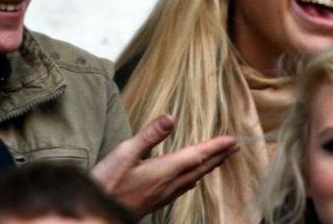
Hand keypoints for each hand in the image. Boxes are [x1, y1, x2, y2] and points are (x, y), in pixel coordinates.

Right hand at [90, 114, 238, 217]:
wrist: (97, 215)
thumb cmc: (108, 182)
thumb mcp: (125, 152)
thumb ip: (149, 135)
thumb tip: (171, 118)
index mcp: (164, 170)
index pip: (196, 155)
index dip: (215, 147)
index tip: (232, 140)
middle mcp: (169, 184)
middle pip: (200, 168)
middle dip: (218, 156)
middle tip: (234, 147)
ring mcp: (163, 194)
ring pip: (194, 179)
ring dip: (209, 167)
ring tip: (220, 159)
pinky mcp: (156, 200)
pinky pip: (184, 187)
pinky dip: (194, 178)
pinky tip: (192, 179)